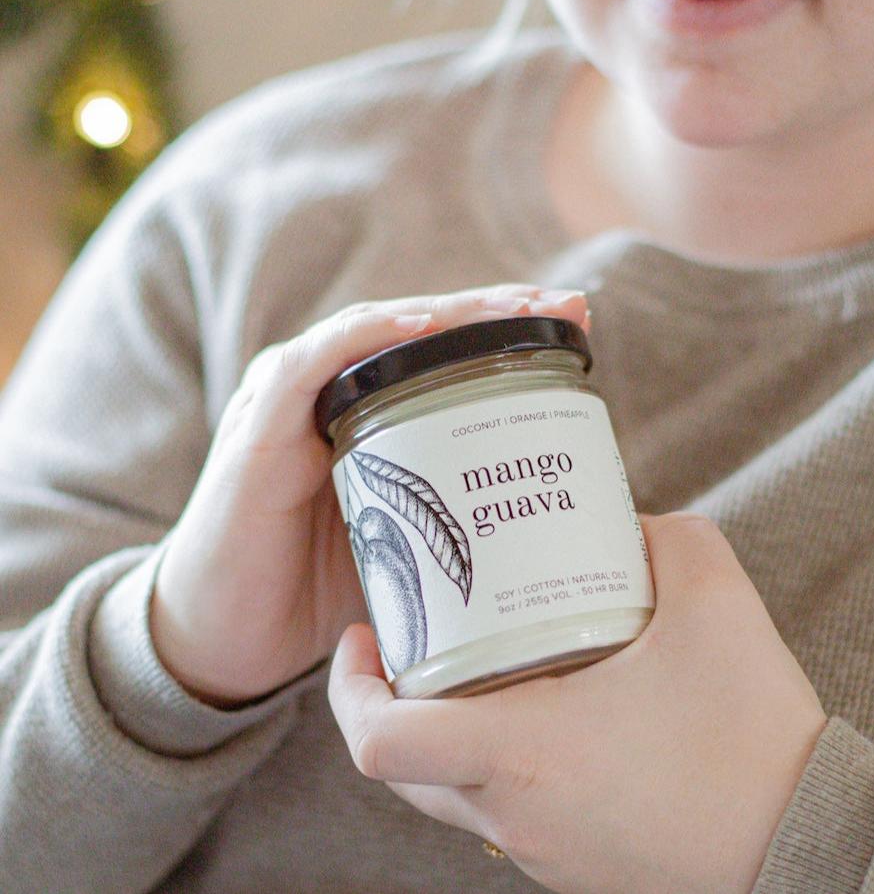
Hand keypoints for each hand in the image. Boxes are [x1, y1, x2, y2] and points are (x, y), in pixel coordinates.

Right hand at [149, 283, 589, 707]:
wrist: (225, 638)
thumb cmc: (313, 584)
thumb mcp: (402, 536)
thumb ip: (447, 507)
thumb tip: (542, 513)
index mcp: (365, 412)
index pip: (443, 353)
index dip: (507, 332)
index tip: (579, 322)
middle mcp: (328, 392)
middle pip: (420, 331)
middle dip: (497, 311)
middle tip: (571, 306)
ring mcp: (289, 402)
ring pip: (376, 332)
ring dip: (449, 313)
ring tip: (517, 307)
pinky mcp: (259, 430)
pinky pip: (312, 365)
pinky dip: (367, 339)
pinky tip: (422, 327)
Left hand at [329, 512, 828, 893]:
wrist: (813, 845)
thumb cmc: (754, 738)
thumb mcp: (714, 601)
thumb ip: (666, 537)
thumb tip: (628, 523)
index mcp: (525, 752)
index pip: (382, 741)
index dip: (349, 688)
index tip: (361, 636)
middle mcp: (516, 812)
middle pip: (402, 768)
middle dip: (386, 700)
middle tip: (410, 635)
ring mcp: (542, 848)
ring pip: (448, 793)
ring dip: (442, 731)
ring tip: (473, 662)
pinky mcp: (573, 862)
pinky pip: (501, 810)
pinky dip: (494, 760)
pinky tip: (541, 709)